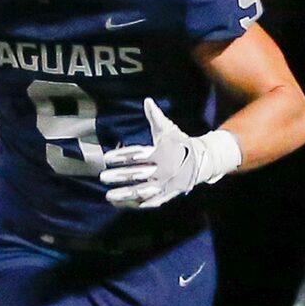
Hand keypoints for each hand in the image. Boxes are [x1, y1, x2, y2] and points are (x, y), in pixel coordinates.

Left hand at [100, 99, 244, 210]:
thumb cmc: (180, 144)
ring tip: (109, 196)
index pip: (137, 156)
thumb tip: (147, 100)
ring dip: (125, 195)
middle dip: (119, 177)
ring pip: (142, 192)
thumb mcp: (168, 130)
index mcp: (161, 153)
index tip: (106, 158)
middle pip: (137, 175)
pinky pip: (152, 202)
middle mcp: (162, 170)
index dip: (120, 157)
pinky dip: (138, 204)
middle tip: (102, 177)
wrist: (202, 160)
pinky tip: (123, 205)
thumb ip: (155, 117)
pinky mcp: (168, 194)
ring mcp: (165, 184)